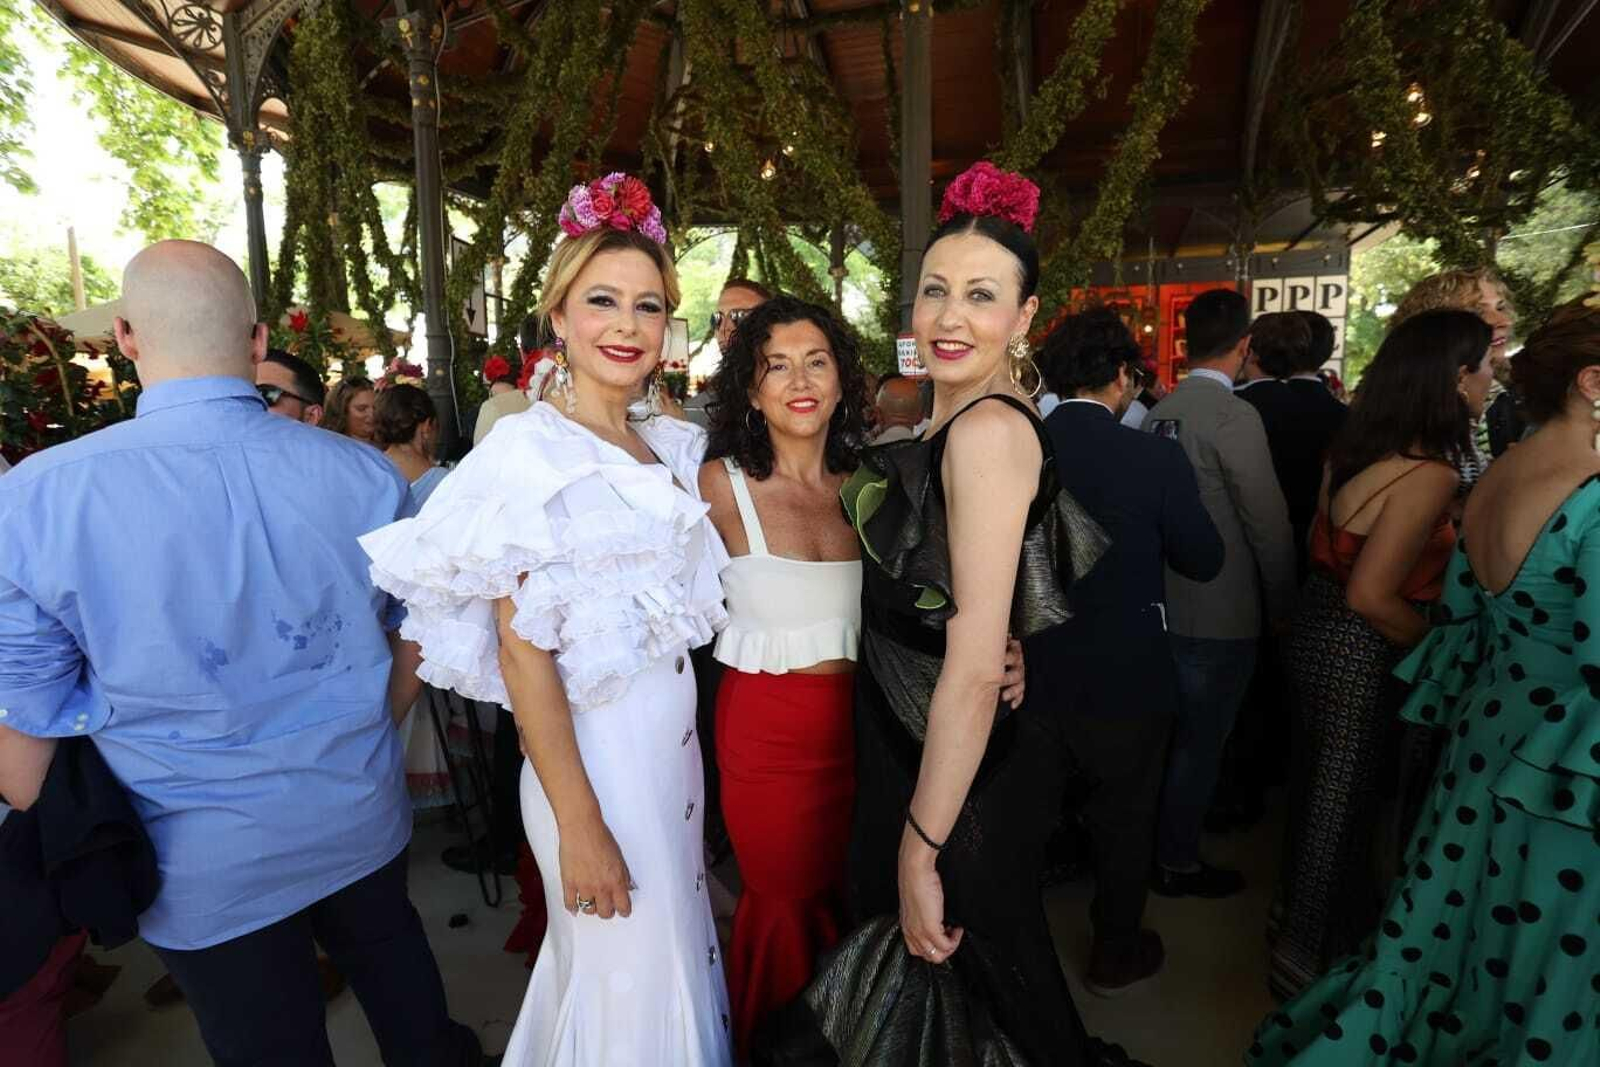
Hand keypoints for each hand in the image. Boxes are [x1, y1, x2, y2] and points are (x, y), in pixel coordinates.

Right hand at [558, 812, 633, 919]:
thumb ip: (624, 875)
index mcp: (616, 880)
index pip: (623, 907)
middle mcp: (601, 887)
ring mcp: (584, 887)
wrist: (582, 827)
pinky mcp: (569, 883)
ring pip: (588, 910)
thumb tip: (628, 887)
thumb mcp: (620, 857)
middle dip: (607, 911)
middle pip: (605, 912)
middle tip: (606, 906)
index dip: (623, 910)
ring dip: (591, 907)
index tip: (622, 910)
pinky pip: (570, 904)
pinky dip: (572, 908)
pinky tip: (575, 907)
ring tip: (591, 901)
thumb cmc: (601, 837)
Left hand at [898, 829, 961, 962]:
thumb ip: (923, 915)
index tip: (943, 933)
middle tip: (951, 934)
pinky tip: (957, 927)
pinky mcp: (930, 929)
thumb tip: (937, 920)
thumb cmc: (917, 881)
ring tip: (955, 932)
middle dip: (944, 949)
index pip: (918, 951)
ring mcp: (919, 933)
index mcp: (906, 927)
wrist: (915, 871)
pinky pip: (946, 946)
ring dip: (950, 946)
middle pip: (929, 956)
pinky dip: (955, 940)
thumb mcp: (917, 903)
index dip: (933, 945)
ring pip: (937, 956)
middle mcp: (911, 933)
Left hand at [1000, 635, 1025, 708]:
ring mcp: (1021, 675)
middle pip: (1016, 672)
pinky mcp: (1021, 684)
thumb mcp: (1002, 641)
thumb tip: (1002, 636)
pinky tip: (1013, 704)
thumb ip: (1001, 640)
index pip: (1014, 654)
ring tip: (1004, 696)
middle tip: (998, 682)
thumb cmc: (1002, 646)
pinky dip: (1018, 699)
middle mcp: (1020, 664)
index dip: (1006, 658)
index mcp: (1015, 651)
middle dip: (1007, 678)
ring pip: (1019, 684)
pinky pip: (1022, 693)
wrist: (1009, 652)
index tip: (999, 661)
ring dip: (1012, 691)